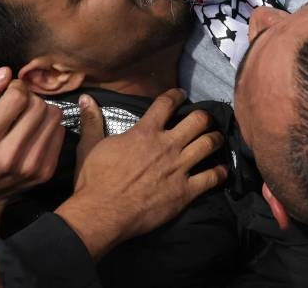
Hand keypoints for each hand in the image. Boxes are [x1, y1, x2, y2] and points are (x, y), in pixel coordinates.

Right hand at [55, 89, 226, 258]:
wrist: (103, 212)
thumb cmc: (95, 179)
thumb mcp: (90, 146)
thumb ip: (92, 121)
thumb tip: (86, 98)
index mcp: (145, 132)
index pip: (166, 103)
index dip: (176, 95)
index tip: (182, 95)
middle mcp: (167, 145)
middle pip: (198, 120)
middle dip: (204, 116)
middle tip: (205, 119)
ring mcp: (179, 168)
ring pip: (209, 144)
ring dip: (216, 139)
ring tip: (216, 138)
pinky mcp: (185, 191)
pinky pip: (212, 178)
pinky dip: (220, 172)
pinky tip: (221, 170)